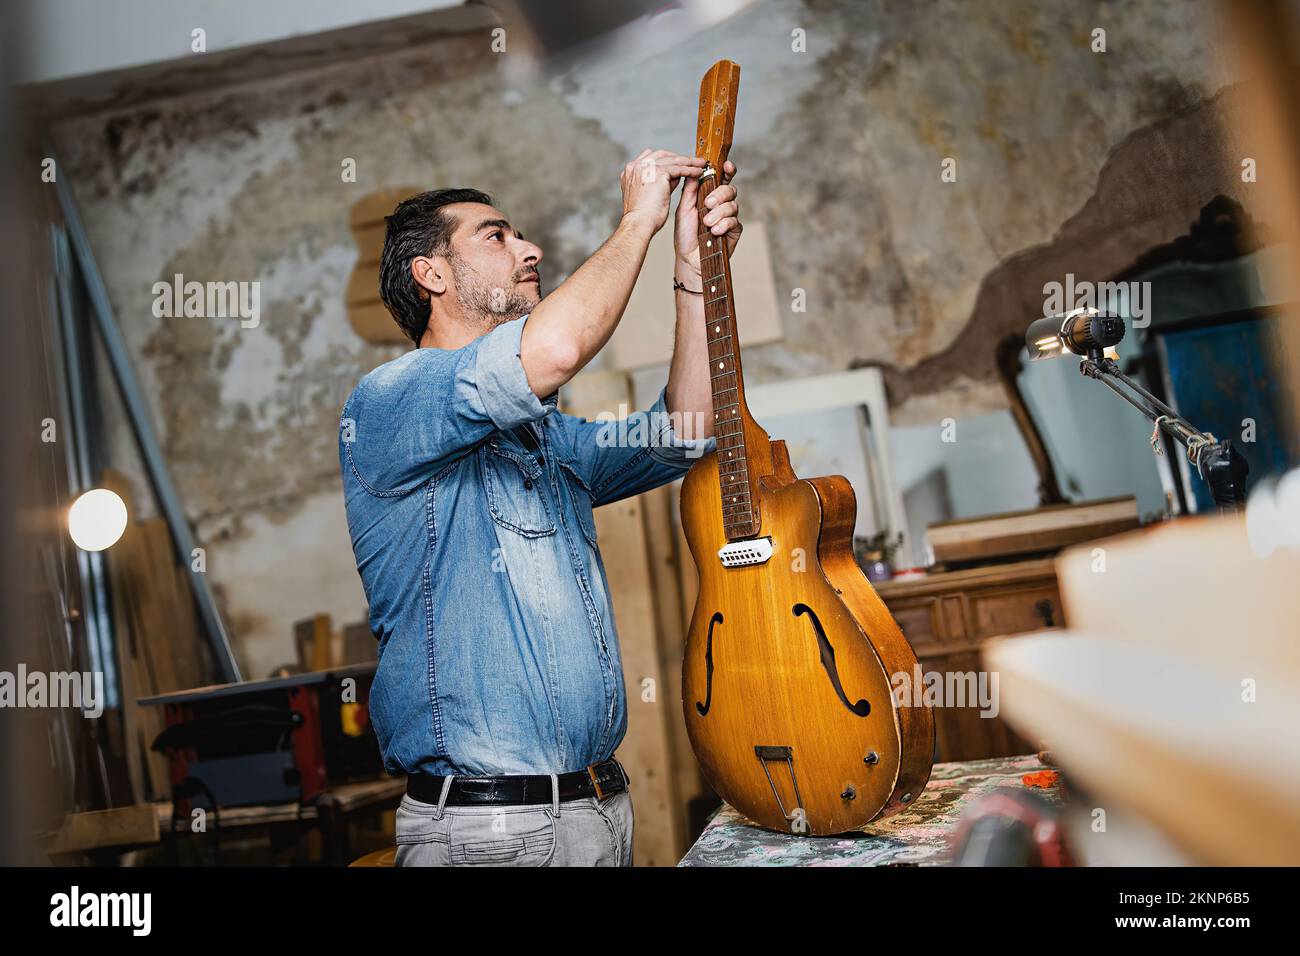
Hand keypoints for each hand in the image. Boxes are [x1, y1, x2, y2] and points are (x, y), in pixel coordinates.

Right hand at [620, 149, 707, 233]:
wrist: (639, 224)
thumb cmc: (643, 217)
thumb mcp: (650, 194)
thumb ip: (661, 182)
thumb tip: (676, 175)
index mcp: (630, 171)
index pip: (651, 158)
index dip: (667, 159)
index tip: (678, 162)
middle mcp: (636, 166)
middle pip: (662, 155)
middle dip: (680, 158)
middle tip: (694, 160)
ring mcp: (645, 167)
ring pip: (672, 160)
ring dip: (689, 162)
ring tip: (701, 164)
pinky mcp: (657, 172)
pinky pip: (678, 168)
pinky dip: (690, 170)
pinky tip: (699, 172)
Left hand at [674, 159, 740, 278]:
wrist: (688, 258)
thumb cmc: (685, 234)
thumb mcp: (684, 209)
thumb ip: (690, 191)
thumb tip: (693, 171)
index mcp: (709, 196)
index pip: (721, 179)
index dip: (726, 170)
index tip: (726, 166)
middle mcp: (722, 204)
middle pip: (730, 190)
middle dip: (720, 194)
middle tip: (708, 203)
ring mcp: (729, 217)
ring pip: (733, 205)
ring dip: (719, 212)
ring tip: (707, 223)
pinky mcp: (734, 231)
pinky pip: (734, 221)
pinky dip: (724, 224)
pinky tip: (715, 231)